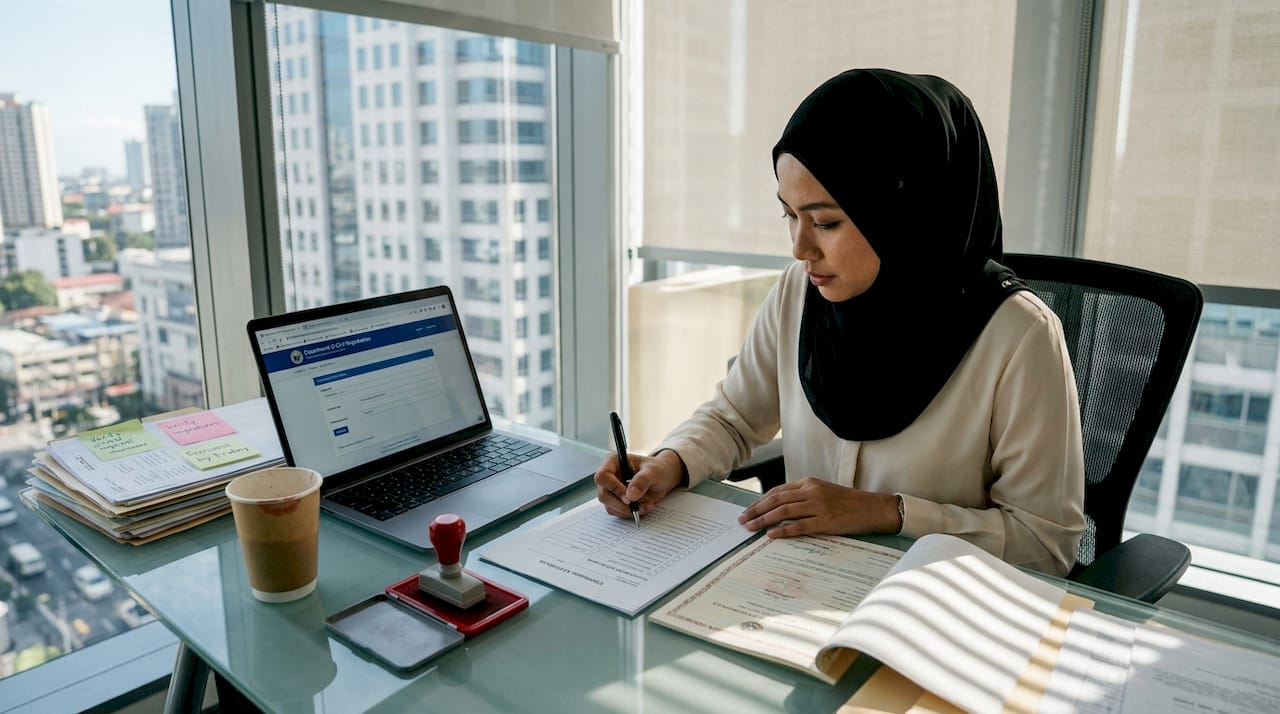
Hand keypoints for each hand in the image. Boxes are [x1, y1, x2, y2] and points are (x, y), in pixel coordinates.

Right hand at [594, 449, 685, 519]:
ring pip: (609, 506)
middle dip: (622, 504)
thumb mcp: (653, 472)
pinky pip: (617, 511)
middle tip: (638, 505)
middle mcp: (609, 476)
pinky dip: (630, 513)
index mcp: (613, 462)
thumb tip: (630, 495)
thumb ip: (642, 481)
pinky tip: (643, 507)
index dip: (613, 488)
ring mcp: (611, 489)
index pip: (602, 476)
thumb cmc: (657, 469)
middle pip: (603, 495)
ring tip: (646, 505)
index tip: (628, 497)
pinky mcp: (616, 500)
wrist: (663, 478)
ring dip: (628, 510)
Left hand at [737, 478, 900, 537]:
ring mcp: (818, 506)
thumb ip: (803, 495)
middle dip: (756, 510)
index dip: (760, 501)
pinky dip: (783, 530)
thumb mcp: (823, 491)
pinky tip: (771, 534)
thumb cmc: (846, 502)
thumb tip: (779, 506)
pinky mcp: (825, 522)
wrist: (871, 508)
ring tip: (751, 527)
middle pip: (776, 500)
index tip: (748, 510)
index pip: (778, 491)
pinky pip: (799, 526)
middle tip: (743, 519)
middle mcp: (811, 492)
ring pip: (784, 511)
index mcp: (809, 483)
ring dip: (764, 520)